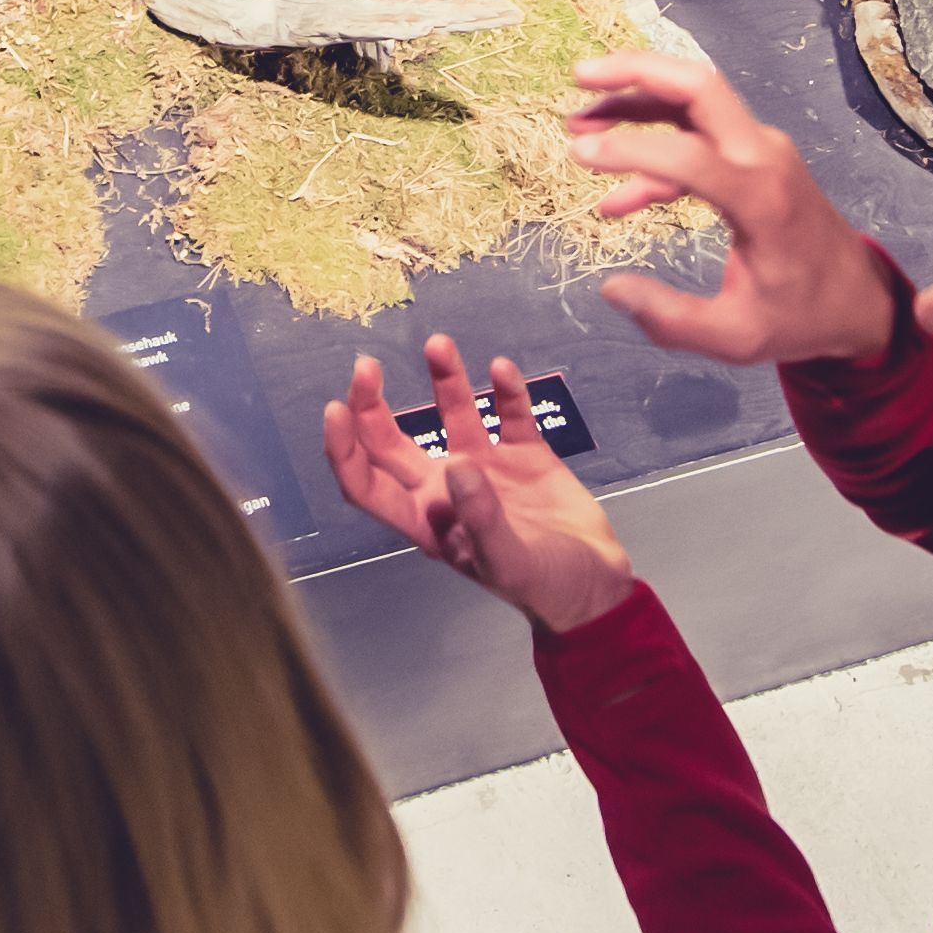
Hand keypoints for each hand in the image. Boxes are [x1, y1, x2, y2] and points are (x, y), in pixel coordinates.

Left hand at [324, 337, 637, 634]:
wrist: (596, 585)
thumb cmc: (544, 588)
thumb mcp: (508, 562)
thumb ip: (481, 517)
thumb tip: (457, 464)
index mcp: (427, 520)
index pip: (366, 483)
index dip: (344, 450)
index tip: (336, 408)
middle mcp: (445, 488)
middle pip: (391, 442)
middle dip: (371, 405)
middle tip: (365, 365)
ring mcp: (485, 468)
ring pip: (453, 415)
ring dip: (444, 380)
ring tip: (438, 344)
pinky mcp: (525, 455)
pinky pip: (509, 414)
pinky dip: (506, 391)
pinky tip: (502, 369)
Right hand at [570, 52, 899, 365]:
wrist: (859, 299)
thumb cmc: (802, 316)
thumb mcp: (737, 336)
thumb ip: (670, 318)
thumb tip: (611, 289)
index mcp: (763, 199)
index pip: (690, 155)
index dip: (631, 151)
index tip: (579, 156)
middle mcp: (764, 158)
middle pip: (700, 86)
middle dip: (637, 70)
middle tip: (581, 75)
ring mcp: (762, 149)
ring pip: (695, 99)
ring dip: (636, 99)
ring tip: (578, 121)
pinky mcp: (756, 156)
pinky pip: (698, 137)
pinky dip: (654, 150)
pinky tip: (615, 196)